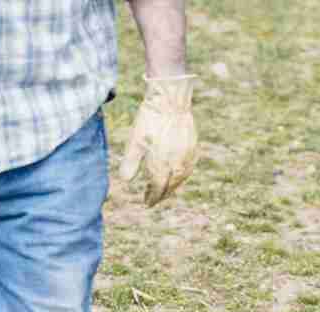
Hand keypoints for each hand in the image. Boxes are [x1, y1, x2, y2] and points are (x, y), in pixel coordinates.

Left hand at [120, 75, 198, 206]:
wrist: (171, 101)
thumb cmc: (149, 120)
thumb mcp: (135, 141)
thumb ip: (130, 163)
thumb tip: (126, 181)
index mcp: (161, 165)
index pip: (157, 188)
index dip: (151, 197)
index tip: (146, 202)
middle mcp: (176, 165)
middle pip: (170, 186)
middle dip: (162, 194)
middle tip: (155, 199)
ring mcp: (187, 158)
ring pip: (181, 179)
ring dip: (173, 187)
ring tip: (166, 189)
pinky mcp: (193, 149)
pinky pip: (188, 169)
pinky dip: (181, 176)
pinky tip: (177, 174)